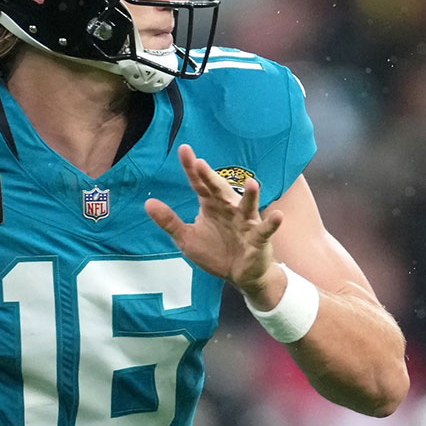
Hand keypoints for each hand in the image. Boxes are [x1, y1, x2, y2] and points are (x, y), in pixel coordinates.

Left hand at [145, 144, 283, 297]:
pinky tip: (278, 215)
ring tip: (252, 183)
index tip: (184, 149)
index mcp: (211, 205)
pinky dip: (272, 223)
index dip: (191, 168)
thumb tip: (148, 203)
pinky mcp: (258, 238)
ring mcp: (246, 222)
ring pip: (247, 205)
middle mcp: (229, 208)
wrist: (239, 275)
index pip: (199, 184)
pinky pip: (265, 230)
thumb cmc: (215, 252)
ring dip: (251, 195)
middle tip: (200, 163)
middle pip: (219, 190)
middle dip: (211, 177)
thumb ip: (169, 221)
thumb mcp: (187, 238)